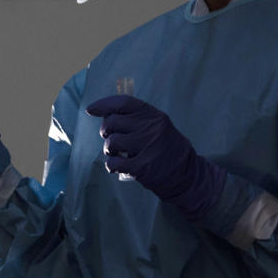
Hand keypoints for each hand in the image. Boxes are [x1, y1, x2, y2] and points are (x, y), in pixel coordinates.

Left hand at [86, 94, 224, 220]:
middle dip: (106, 132)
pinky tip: (119, 167)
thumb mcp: (157, 126)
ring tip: (119, 154)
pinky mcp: (143, 166)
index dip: (104, 104)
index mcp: (153, 115)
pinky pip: (113, 163)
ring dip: (110, 150)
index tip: (90, 110)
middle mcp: (151, 127)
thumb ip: (135, 118)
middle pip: (111, 122)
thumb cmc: (164, 148)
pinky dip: (111, 165)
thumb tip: (102, 111)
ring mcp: (148, 146)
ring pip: (111, 143)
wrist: (186, 175)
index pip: (123, 102)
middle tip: (113, 141)